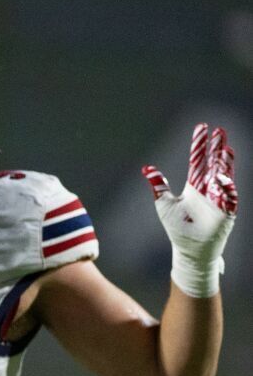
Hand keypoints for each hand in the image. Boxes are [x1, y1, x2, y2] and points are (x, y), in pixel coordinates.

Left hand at [144, 123, 237, 297]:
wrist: (189, 249)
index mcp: (194, 186)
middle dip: (216, 148)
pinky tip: (223, 179)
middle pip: (213, 163)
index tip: (202, 126)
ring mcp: (219, 199)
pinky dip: (226, 189)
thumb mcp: (164, 204)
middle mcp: (208, 189)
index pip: (198, 160)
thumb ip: (158, 185)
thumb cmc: (178, 228)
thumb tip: (146, 168)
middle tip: (220, 131)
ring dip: (225, 163)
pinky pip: (228, 198)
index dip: (199, 144)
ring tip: (226, 149)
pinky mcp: (226, 212)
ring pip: (224, 176)